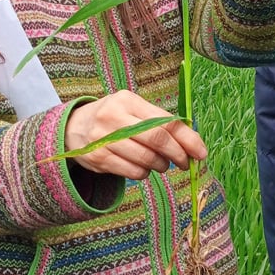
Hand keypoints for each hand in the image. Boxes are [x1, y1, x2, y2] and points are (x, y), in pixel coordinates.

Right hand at [63, 90, 206, 179]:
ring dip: (160, 166)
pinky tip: (143, 168)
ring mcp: (103, 138)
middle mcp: (114, 117)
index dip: (187, 138)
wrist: (73, 127)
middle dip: (177, 155)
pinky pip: (132, 171)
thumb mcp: (133, 109)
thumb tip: (192, 142)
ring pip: (146, 159)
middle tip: (185, 163)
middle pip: (157, 140)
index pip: (165, 121)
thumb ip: (159, 121)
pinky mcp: (98, 158)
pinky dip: (144, 173)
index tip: (201, 152)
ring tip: (161, 164)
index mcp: (128, 100)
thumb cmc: (114, 118)